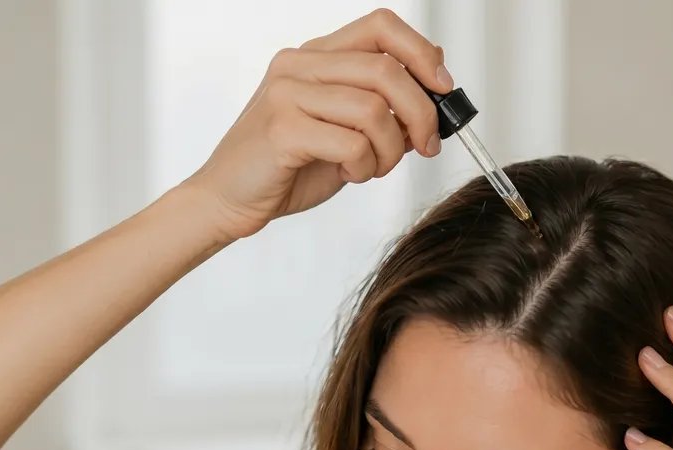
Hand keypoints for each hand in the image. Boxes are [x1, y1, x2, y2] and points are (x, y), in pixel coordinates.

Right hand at [182, 8, 449, 242]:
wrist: (228, 200)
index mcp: (316, 57)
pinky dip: (364, 167)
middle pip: (386, 69)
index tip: (443, 90)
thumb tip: (436, 94)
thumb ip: (382, 111)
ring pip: (373, 109)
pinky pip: (352, 143)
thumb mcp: (346, 134)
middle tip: (426, 146)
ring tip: (374, 168)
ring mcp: (287, 94)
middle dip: (421, 113)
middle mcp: (300, 65)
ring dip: (390, 150)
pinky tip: (349, 175)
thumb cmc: (287, 169)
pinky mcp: (282, 130)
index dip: (422, 53)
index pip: (381, 26)